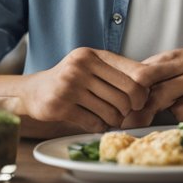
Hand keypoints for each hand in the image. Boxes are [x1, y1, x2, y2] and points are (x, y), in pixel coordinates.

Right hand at [19, 48, 148, 132]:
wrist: (32, 91)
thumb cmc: (70, 80)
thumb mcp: (91, 66)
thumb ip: (116, 72)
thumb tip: (150, 85)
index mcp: (93, 55)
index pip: (133, 73)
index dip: (143, 91)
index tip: (140, 102)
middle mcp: (81, 66)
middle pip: (126, 95)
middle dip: (129, 109)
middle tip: (124, 114)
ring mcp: (69, 86)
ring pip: (111, 111)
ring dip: (114, 120)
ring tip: (109, 119)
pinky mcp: (60, 105)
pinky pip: (94, 122)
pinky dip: (99, 127)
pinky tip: (96, 123)